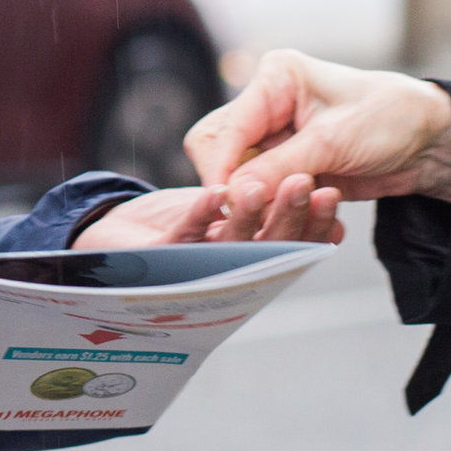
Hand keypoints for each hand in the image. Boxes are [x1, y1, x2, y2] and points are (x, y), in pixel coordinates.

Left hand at [72, 179, 342, 247]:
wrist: (119, 232)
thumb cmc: (184, 219)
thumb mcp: (234, 204)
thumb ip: (273, 203)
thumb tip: (329, 196)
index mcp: (252, 253)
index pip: (291, 242)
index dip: (313, 224)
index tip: (332, 196)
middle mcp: (228, 265)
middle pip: (265, 246)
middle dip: (288, 216)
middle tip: (307, 185)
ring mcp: (194, 264)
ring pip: (228, 242)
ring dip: (248, 215)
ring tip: (265, 185)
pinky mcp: (159, 256)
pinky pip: (182, 236)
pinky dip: (199, 214)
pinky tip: (216, 192)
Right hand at [184, 51, 450, 224]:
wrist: (431, 142)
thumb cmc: (391, 118)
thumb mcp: (334, 141)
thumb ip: (278, 167)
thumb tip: (231, 194)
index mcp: (275, 78)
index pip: (224, 128)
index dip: (221, 168)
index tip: (225, 202)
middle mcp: (267, 105)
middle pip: (219, 152)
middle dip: (234, 185)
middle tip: (254, 213)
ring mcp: (275, 137)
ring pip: (238, 177)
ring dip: (259, 200)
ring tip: (289, 211)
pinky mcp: (288, 165)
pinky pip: (263, 191)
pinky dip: (276, 207)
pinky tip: (300, 212)